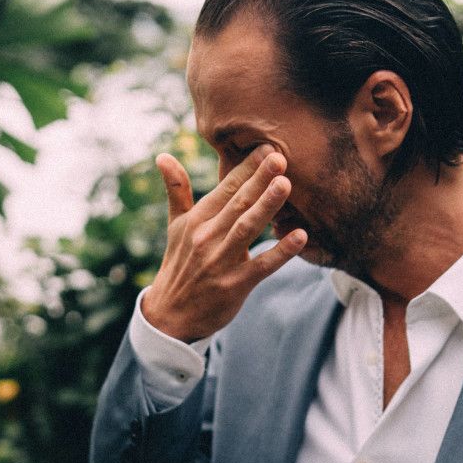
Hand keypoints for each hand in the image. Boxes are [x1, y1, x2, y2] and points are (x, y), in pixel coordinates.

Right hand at [142, 146, 308, 342]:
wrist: (171, 315)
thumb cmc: (179, 264)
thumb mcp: (176, 226)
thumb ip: (177, 190)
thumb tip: (163, 156)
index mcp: (196, 220)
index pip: (225, 189)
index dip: (246, 168)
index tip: (267, 148)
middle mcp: (207, 238)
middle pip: (238, 204)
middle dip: (259, 179)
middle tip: (281, 156)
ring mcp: (220, 262)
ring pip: (247, 229)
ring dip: (267, 206)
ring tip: (286, 185)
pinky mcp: (234, 286)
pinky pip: (261, 266)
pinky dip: (281, 252)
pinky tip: (300, 236)